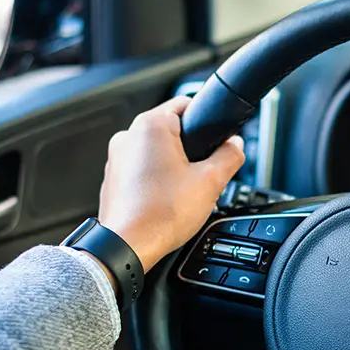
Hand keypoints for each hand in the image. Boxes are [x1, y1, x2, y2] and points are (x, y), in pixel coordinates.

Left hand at [98, 96, 244, 271]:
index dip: (207, 121)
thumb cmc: (161, 214)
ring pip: (156, 153)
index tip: (216, 138)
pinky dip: (156, 182)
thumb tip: (235, 147)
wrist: (128, 246)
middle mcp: (128, 136)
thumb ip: (229, 157)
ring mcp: (116, 159)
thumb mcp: (210, 182)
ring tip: (184, 193)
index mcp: (151, 126)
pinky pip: (141, 172)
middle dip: (192, 151)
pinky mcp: (113, 179)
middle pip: (172, 132)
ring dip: (174, 168)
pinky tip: (167, 202)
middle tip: (204, 175)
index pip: (186, 104)